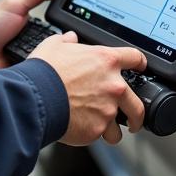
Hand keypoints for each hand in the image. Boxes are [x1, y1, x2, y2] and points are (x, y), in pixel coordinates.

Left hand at [0, 0, 62, 70]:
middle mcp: (41, 44)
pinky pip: (43, 74)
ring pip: (56, 61)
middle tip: (61, 43)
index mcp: (41, 27)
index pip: (63, 28)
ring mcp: (36, 59)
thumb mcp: (15, 4)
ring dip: (54, 59)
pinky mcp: (30, 73)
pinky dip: (43, 71)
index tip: (77, 25)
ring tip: (53, 56)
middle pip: (62, 46)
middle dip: (63, 46)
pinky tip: (45, 69)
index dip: (69, 28)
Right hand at [30, 31, 146, 145]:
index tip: (140, 68)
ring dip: (111, 130)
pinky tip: (81, 129)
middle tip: (133, 119)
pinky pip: (99, 136)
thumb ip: (67, 41)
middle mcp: (114, 86)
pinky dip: (92, 135)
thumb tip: (70, 39)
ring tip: (102, 130)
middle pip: (138, 105)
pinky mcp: (96, 130)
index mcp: (106, 61)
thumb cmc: (44, 72)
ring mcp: (107, 110)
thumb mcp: (54, 46)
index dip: (139, 63)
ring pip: (119, 128)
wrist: (35, 98)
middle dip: (137, 115)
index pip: (135, 58)